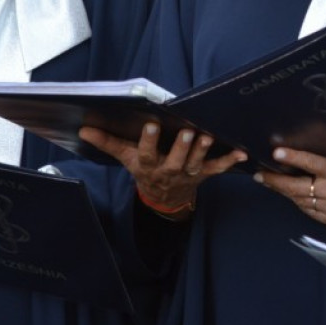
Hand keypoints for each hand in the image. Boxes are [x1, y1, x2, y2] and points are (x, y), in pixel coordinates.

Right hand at [79, 123, 246, 216]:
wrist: (164, 199)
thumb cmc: (145, 169)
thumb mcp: (126, 157)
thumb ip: (107, 142)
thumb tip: (84, 128)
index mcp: (148, 165)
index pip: (147, 153)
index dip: (149, 141)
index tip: (152, 125)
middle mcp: (168, 171)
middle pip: (175, 160)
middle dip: (182, 147)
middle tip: (188, 132)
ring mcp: (187, 174)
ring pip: (196, 163)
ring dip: (203, 150)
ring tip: (208, 136)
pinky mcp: (204, 174)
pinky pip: (218, 169)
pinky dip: (230, 161)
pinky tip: (241, 153)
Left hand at [253, 147, 325, 226]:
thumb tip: (300, 154)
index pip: (311, 163)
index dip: (292, 158)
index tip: (275, 153)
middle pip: (297, 187)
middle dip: (275, 181)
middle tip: (259, 174)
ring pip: (299, 199)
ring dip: (284, 191)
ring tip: (269, 181)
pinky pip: (307, 209)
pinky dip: (298, 200)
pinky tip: (291, 193)